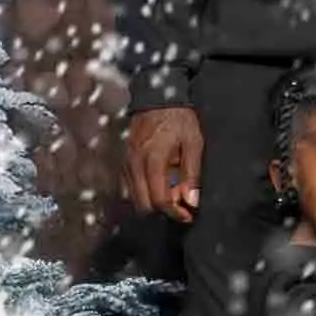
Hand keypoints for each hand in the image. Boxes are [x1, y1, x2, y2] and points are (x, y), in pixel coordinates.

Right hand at [125, 106, 203, 222]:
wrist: (157, 99)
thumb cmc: (179, 119)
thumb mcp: (193, 143)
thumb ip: (192, 174)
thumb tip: (192, 201)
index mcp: (152, 161)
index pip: (158, 199)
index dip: (174, 213)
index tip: (188, 216)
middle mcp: (134, 165)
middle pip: (143, 204)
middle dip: (163, 211)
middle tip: (182, 206)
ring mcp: (125, 164)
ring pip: (134, 198)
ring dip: (153, 203)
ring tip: (174, 195)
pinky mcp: (123, 162)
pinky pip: (130, 187)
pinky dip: (144, 193)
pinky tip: (160, 186)